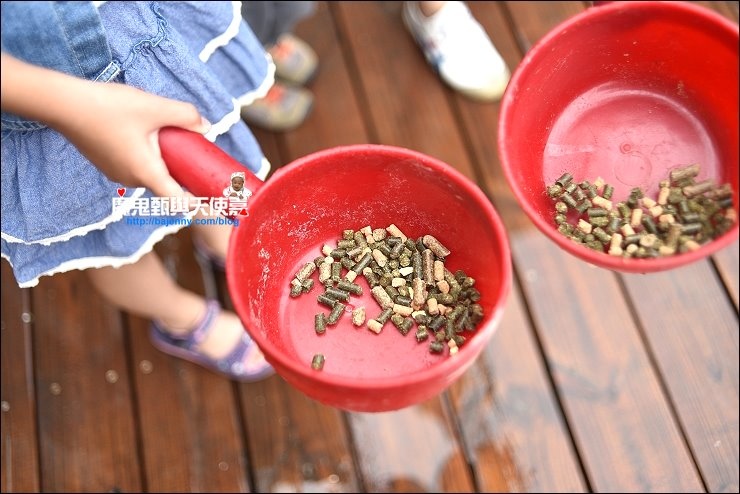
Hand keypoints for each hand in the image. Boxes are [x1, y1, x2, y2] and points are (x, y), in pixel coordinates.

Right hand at [58, 82, 209, 197]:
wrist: (63, 104)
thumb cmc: (108, 107)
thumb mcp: (154, 107)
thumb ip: (185, 116)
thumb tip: (206, 127)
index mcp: (146, 173)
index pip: (177, 202)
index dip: (197, 204)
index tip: (211, 199)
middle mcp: (131, 180)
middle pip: (166, 185)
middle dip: (184, 175)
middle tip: (199, 157)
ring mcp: (117, 173)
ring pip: (151, 173)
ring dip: (165, 162)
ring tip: (173, 139)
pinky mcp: (107, 163)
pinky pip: (136, 165)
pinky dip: (148, 156)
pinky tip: (149, 134)